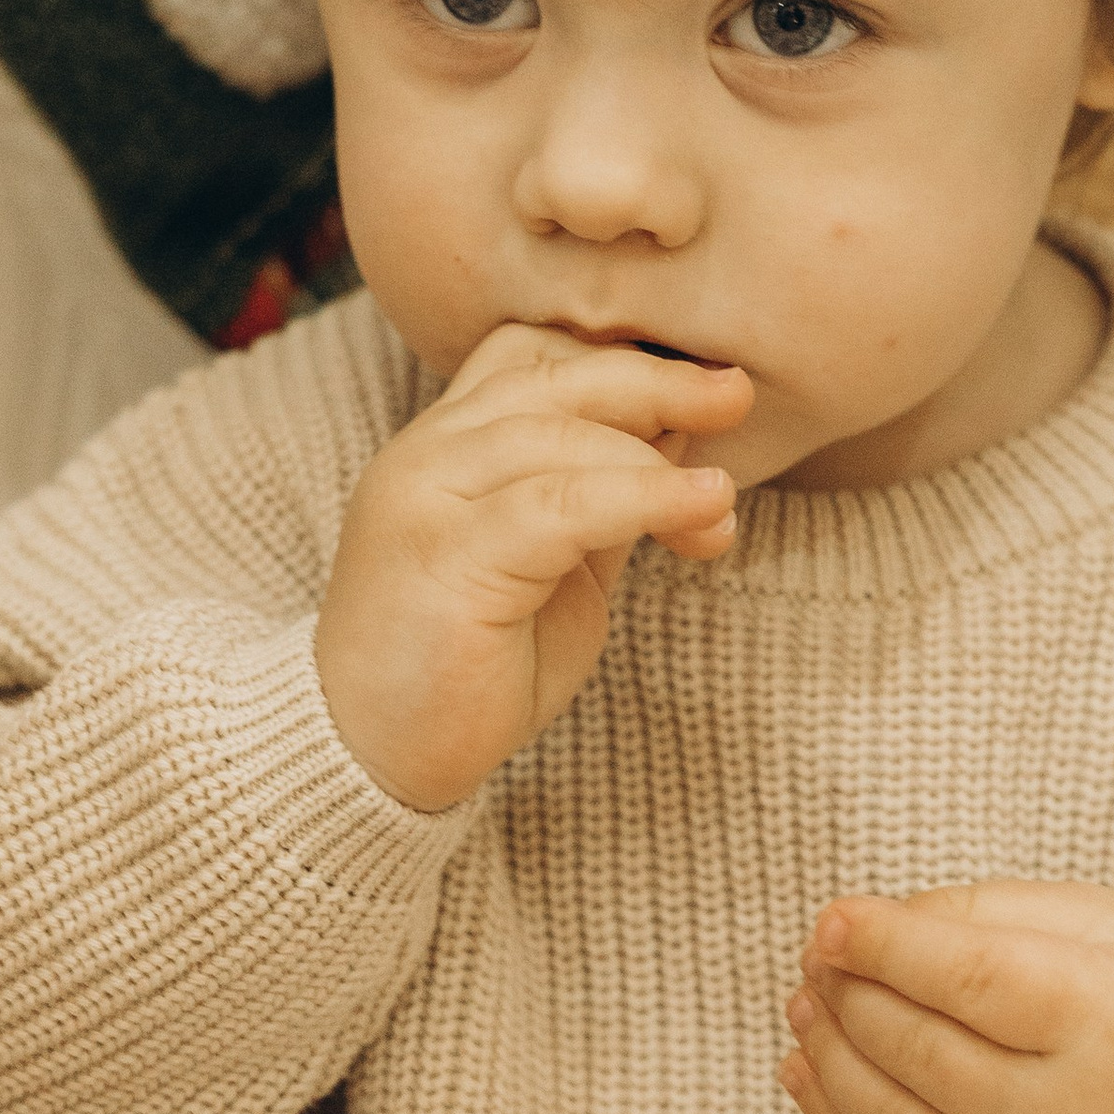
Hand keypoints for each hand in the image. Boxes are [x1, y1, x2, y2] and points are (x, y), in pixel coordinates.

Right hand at [314, 326, 750, 810]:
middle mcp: (426, 455)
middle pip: (550, 377)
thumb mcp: (558, 567)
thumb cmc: (472, 670)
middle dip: (656, 381)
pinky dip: (644, 498)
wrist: (376, 759)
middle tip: (737, 398)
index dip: (618, 361)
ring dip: (656, 460)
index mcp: (446, 446)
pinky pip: (560, 506)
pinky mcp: (445, 557)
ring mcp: (425, 499)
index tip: (707, 396)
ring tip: (723, 502)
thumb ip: (604, 498)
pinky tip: (703, 512)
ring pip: (558, 433)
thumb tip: (686, 439)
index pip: (526, 355)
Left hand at [779, 879, 1113, 1113]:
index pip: (976, 982)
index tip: (830, 919)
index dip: (888, 948)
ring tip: (806, 1005)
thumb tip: (853, 933)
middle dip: (852, 999)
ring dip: (833, 1061)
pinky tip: (808, 1071)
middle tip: (817, 956)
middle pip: (927, 1055)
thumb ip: (980, 915)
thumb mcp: (1096, 921)